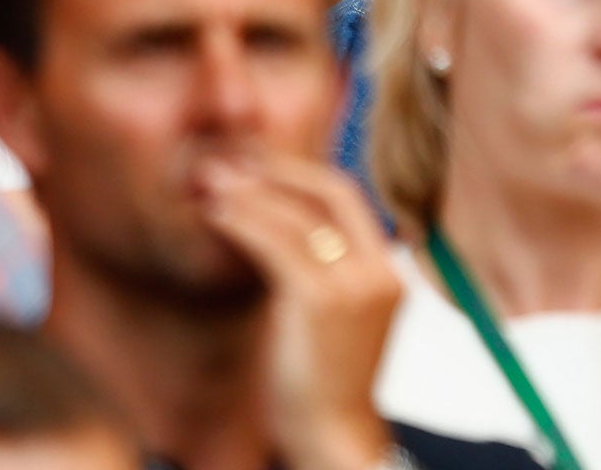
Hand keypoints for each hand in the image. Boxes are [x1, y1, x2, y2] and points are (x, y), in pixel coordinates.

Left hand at [196, 152, 401, 469]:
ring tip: (211, 184)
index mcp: (389, 273)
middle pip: (332, 193)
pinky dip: (243, 223)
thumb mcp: (332, 320)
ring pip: (298, 215)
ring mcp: (354, 284)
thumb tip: (275, 230)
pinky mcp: (320, 300)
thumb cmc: (321, 387)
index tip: (262, 165)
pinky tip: (216, 215)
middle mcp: (379, 271)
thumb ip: (319, 274)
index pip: (349, 201)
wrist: (331, 440)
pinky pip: (276, 244)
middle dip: (280, 170)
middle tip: (232, 161)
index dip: (304, 174)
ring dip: (250, 193)